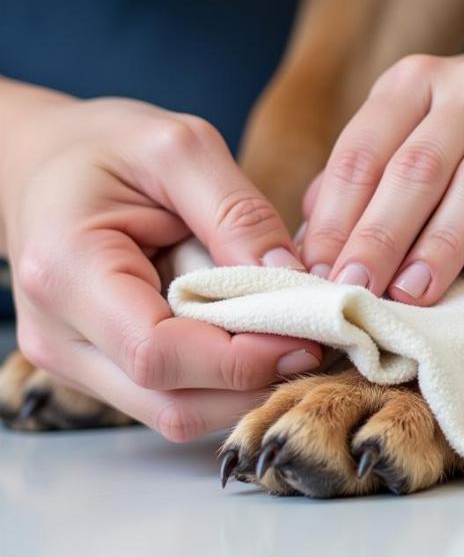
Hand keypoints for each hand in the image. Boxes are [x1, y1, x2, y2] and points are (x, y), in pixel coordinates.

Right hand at [0, 87, 321, 441]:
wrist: (50, 162)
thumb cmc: (110, 146)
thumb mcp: (180, 147)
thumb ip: (237, 212)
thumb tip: (294, 278)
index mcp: (67, 270)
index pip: (158, 352)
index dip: (242, 358)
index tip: (310, 333)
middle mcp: (58, 335)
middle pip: (171, 400)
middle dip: (255, 379)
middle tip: (320, 339)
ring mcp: (75, 360)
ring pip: (176, 410)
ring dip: (246, 385)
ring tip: (297, 335)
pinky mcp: (100, 367)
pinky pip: (173, 393)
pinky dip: (226, 376)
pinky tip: (260, 337)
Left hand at [298, 42, 463, 304]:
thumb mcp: (418, 125)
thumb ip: (370, 172)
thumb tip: (314, 239)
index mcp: (417, 79)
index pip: (364, 150)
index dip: (336, 215)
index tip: (319, 274)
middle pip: (418, 165)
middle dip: (381, 235)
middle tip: (357, 290)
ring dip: (443, 242)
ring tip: (414, 293)